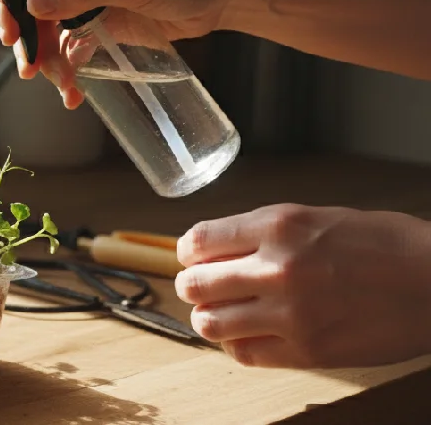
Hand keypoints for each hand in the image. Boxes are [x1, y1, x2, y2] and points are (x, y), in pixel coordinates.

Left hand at [175, 203, 430, 368]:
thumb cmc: (382, 244)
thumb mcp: (315, 218)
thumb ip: (263, 233)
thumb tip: (215, 249)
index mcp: (278, 226)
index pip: (198, 241)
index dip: (189, 252)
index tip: (193, 258)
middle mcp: (277, 269)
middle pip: (195, 285)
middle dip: (192, 287)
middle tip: (201, 289)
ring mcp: (291, 314)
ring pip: (211, 324)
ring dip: (210, 319)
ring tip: (222, 315)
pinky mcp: (309, 352)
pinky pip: (245, 354)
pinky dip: (238, 345)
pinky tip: (250, 336)